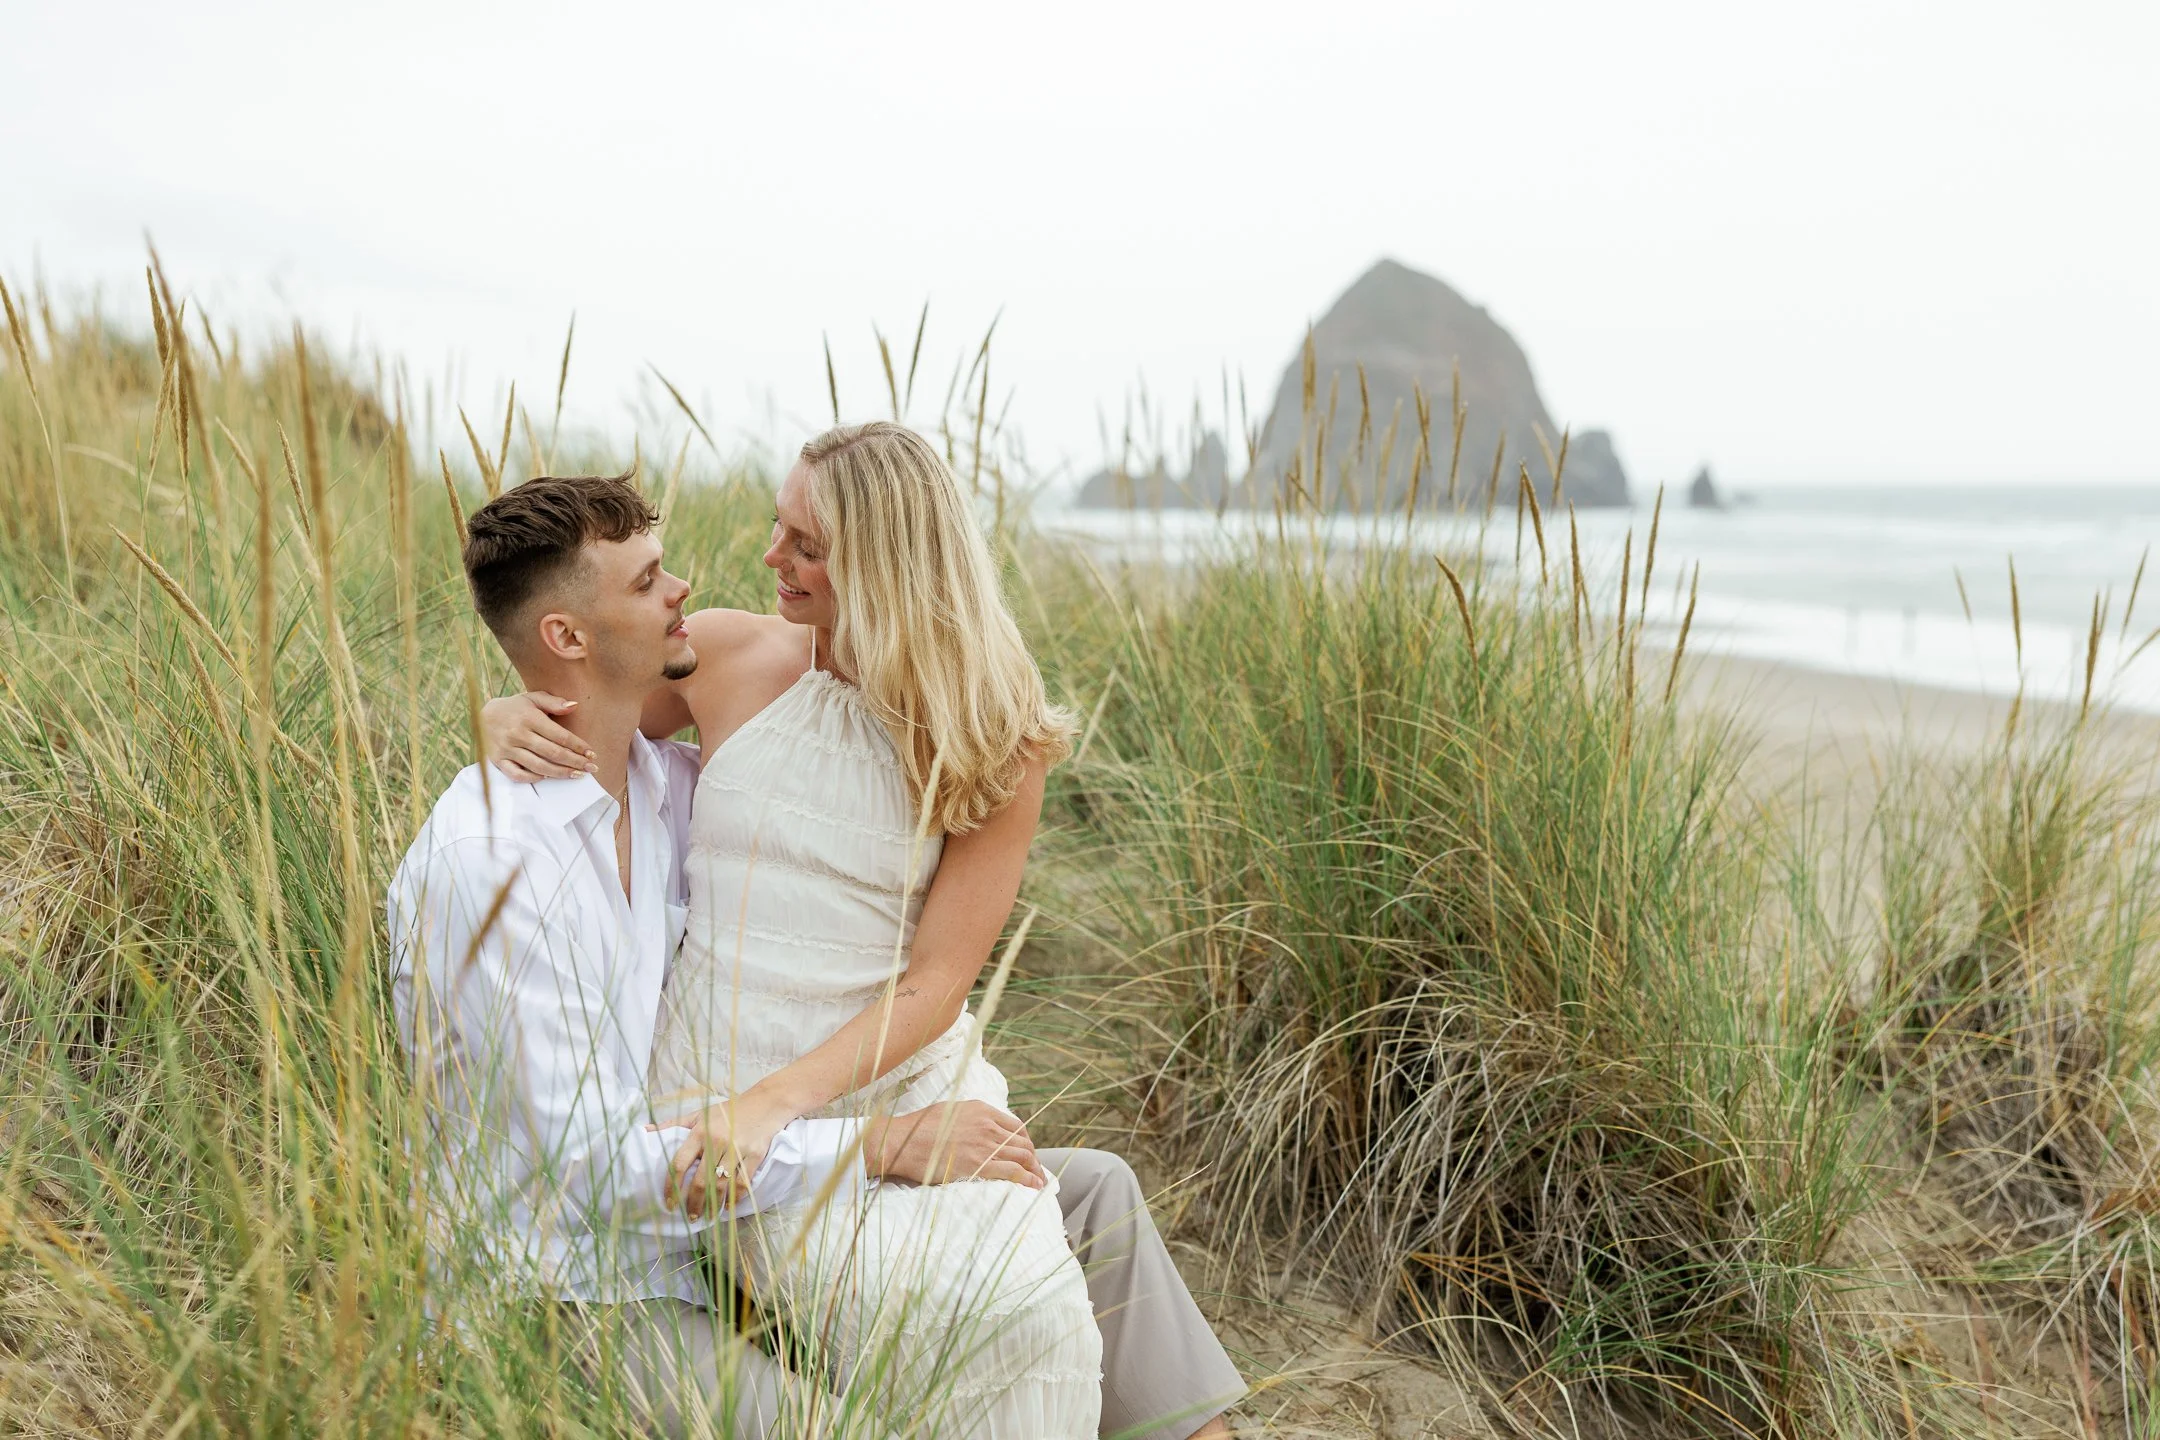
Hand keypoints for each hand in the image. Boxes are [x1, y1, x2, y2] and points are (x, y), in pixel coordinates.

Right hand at [481, 691, 593, 781]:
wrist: (481, 715)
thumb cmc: (514, 708)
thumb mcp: (532, 698)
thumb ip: (553, 702)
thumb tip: (574, 706)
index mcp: (529, 718)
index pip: (559, 735)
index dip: (577, 746)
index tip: (591, 753)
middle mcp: (518, 734)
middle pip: (552, 753)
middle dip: (575, 762)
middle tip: (591, 767)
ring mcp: (507, 749)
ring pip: (538, 766)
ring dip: (560, 773)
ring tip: (577, 775)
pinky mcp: (498, 760)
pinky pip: (517, 775)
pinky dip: (533, 778)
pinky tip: (547, 777)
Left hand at [665, 1088, 800, 1219]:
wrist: (766, 1102)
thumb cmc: (728, 1110)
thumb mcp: (699, 1114)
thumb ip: (673, 1124)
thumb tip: (645, 1130)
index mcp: (700, 1132)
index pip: (679, 1163)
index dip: (671, 1187)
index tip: (669, 1203)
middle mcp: (717, 1141)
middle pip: (701, 1180)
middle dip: (693, 1203)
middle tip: (690, 1217)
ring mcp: (738, 1148)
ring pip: (721, 1185)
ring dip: (713, 1205)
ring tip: (708, 1216)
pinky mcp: (756, 1154)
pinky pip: (743, 1183)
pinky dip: (735, 1199)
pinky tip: (729, 1206)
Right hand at [864, 1101, 1042, 1188]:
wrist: (901, 1141)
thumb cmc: (917, 1128)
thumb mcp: (948, 1111)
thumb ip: (968, 1117)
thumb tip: (976, 1126)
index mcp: (981, 1110)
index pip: (1015, 1127)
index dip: (1025, 1142)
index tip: (1027, 1153)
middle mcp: (987, 1125)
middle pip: (1022, 1142)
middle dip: (1033, 1158)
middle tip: (1037, 1171)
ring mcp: (984, 1145)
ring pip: (1021, 1157)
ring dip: (1035, 1170)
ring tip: (1039, 1182)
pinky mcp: (979, 1164)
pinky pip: (1013, 1172)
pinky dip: (1027, 1180)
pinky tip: (1034, 1187)